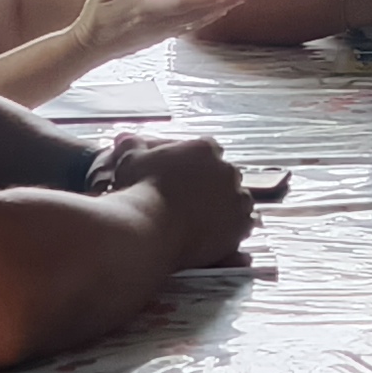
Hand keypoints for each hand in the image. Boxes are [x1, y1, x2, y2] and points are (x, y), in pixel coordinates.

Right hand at [61, 0, 244, 64]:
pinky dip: (202, 21)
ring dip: (214, 12)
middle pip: (192, 13)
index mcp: (141, 10)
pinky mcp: (157, 38)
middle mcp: (154, 24)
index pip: (177, 3)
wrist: (87, 49)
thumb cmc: (93, 18)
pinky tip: (214, 15)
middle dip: (218, 4)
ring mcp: (157, 33)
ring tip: (234, 2)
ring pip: (192, 22)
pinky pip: (185, 29)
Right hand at [115, 134, 254, 267]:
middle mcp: (227, 170)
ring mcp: (236, 198)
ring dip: (227, 206)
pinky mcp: (240, 225)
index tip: (185, 175)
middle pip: (225, 174)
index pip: (208, 150)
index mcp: (205, 149)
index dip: (197, 163)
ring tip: (207, 219)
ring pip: (238, 199)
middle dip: (213, 184)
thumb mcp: (131, 160)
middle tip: (193, 199)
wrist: (149, 227)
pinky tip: (220, 234)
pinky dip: (235, 228)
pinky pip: (245, 224)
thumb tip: (126, 138)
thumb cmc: (139, 191)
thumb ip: (134, 145)